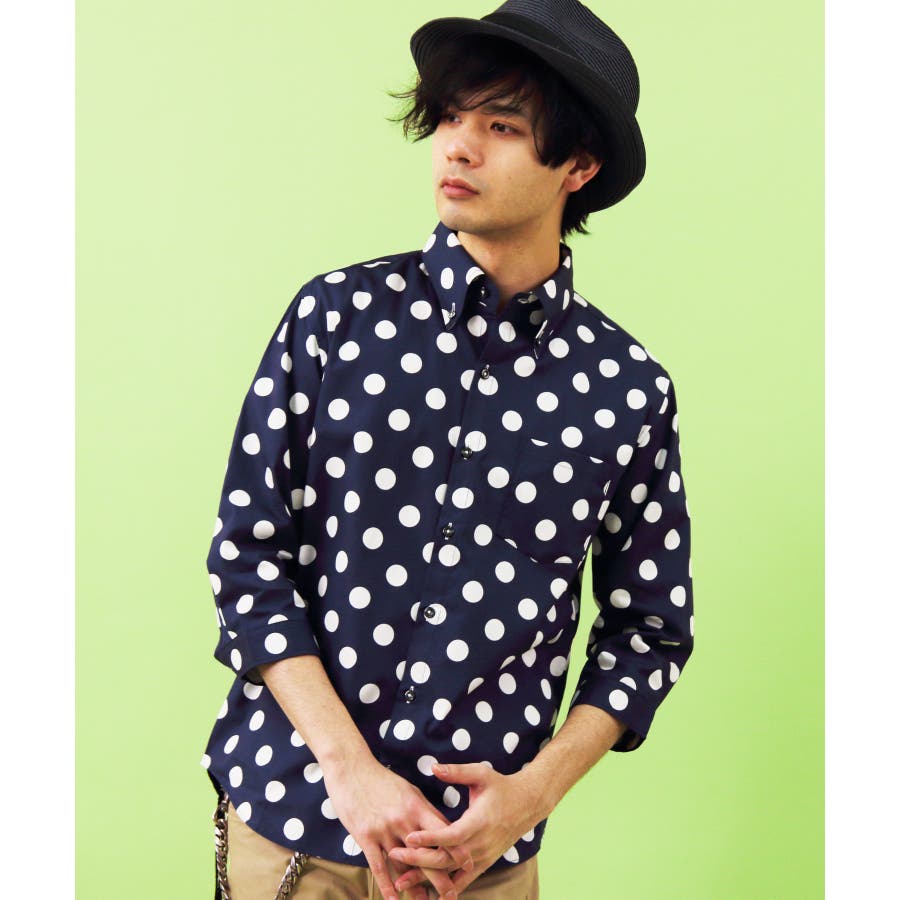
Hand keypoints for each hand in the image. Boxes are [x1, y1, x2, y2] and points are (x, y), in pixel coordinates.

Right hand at [323, 755, 474, 899]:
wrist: (351, 768)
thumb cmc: (382, 780)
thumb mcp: (408, 790)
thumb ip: (424, 811)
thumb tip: (441, 829)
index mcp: (417, 806)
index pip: (442, 832)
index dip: (456, 850)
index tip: (469, 865)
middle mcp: (403, 820)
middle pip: (425, 853)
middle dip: (440, 877)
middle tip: (452, 895)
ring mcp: (384, 829)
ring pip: (403, 865)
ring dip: (414, 887)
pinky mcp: (365, 836)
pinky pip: (378, 866)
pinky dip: (386, 885)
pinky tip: (394, 899)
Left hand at [388, 762, 540, 894]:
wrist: (527, 804)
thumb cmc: (501, 786)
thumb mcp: (481, 773)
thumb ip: (457, 772)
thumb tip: (433, 767)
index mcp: (479, 821)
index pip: (451, 835)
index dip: (430, 838)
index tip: (409, 837)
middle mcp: (481, 844)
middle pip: (446, 859)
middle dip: (418, 860)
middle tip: (393, 856)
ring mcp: (483, 857)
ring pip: (451, 873)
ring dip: (426, 879)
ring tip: (401, 883)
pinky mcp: (484, 863)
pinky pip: (463, 880)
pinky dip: (446, 888)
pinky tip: (428, 897)